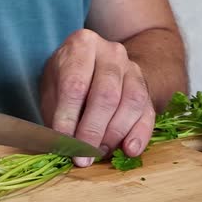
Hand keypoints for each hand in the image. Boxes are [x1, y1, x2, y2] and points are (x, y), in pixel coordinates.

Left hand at [40, 29, 155, 165]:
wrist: (96, 65)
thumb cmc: (68, 79)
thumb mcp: (53, 89)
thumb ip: (56, 113)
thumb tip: (59, 145)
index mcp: (82, 45)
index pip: (75, 85)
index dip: (68, 118)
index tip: (63, 143)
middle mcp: (112, 53)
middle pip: (106, 94)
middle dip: (93, 131)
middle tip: (83, 156)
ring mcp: (133, 69)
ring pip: (131, 103)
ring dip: (114, 135)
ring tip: (98, 154)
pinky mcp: (146, 89)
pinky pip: (147, 113)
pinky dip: (139, 135)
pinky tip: (129, 150)